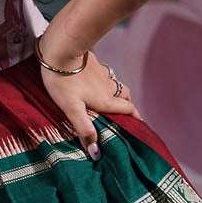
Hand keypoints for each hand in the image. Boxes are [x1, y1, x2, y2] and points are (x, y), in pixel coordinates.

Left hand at [34, 33, 140, 155]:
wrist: (60, 50)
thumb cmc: (63, 81)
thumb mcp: (72, 109)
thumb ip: (84, 129)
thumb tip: (96, 152)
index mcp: (106, 99)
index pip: (129, 109)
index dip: (136, 118)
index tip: (140, 126)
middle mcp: (107, 86)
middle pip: (125, 95)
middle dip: (127, 104)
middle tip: (122, 112)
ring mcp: (101, 72)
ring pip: (114, 83)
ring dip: (114, 91)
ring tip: (106, 99)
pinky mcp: (92, 62)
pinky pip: (103, 73)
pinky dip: (102, 80)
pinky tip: (91, 81)